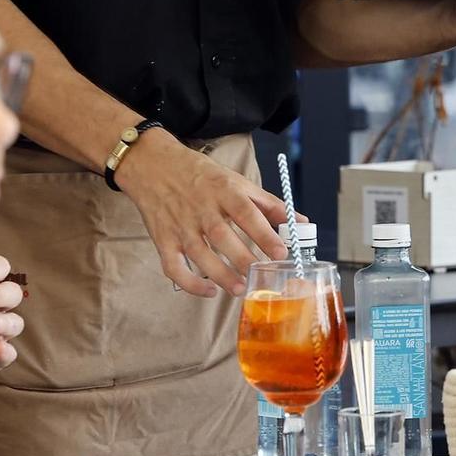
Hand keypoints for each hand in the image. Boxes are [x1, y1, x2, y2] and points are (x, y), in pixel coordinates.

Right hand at [116, 133, 292, 297]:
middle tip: (260, 275)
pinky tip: (208, 291)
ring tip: (239, 288)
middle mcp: (201, 208)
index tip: (281, 252)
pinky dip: (189, 282)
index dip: (264, 233)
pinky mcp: (163, 239)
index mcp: (223, 190)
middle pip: (222, 235)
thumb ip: (269, 203)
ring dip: (220, 274)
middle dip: (243, 258)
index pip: (246, 212)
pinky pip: (173, 266)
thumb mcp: (236, 181)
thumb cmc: (201, 175)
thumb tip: (301, 221)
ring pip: (199, 253)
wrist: (153, 165)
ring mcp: (180, 225)